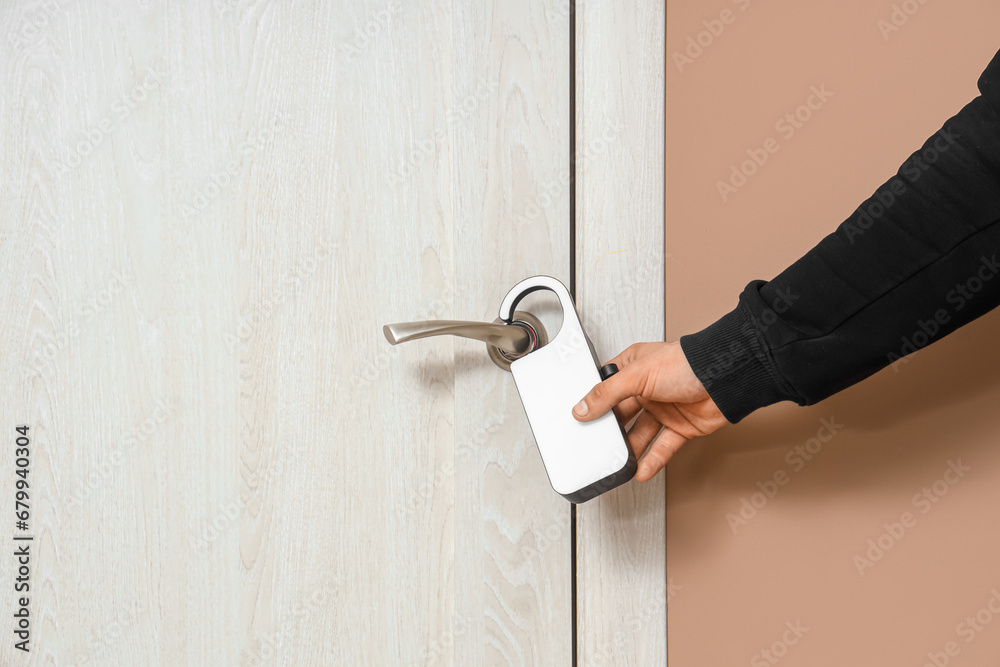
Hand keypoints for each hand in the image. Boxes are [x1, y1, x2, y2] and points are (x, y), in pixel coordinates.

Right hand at [572, 342, 727, 480]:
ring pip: (641, 434)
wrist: (725, 377)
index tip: (581, 418)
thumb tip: (582, 408)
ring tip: (618, 462)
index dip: (594, 402)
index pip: (606, 387)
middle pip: (622, 414)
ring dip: (631, 449)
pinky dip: (652, 460)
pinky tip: (641, 469)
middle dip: (611, 430)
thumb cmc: (686, 363)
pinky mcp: (681, 427)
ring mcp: (664, 408)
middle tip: (598, 444)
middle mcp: (647, 389)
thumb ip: (606, 393)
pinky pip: (662, 447)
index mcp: (634, 368)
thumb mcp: (636, 375)